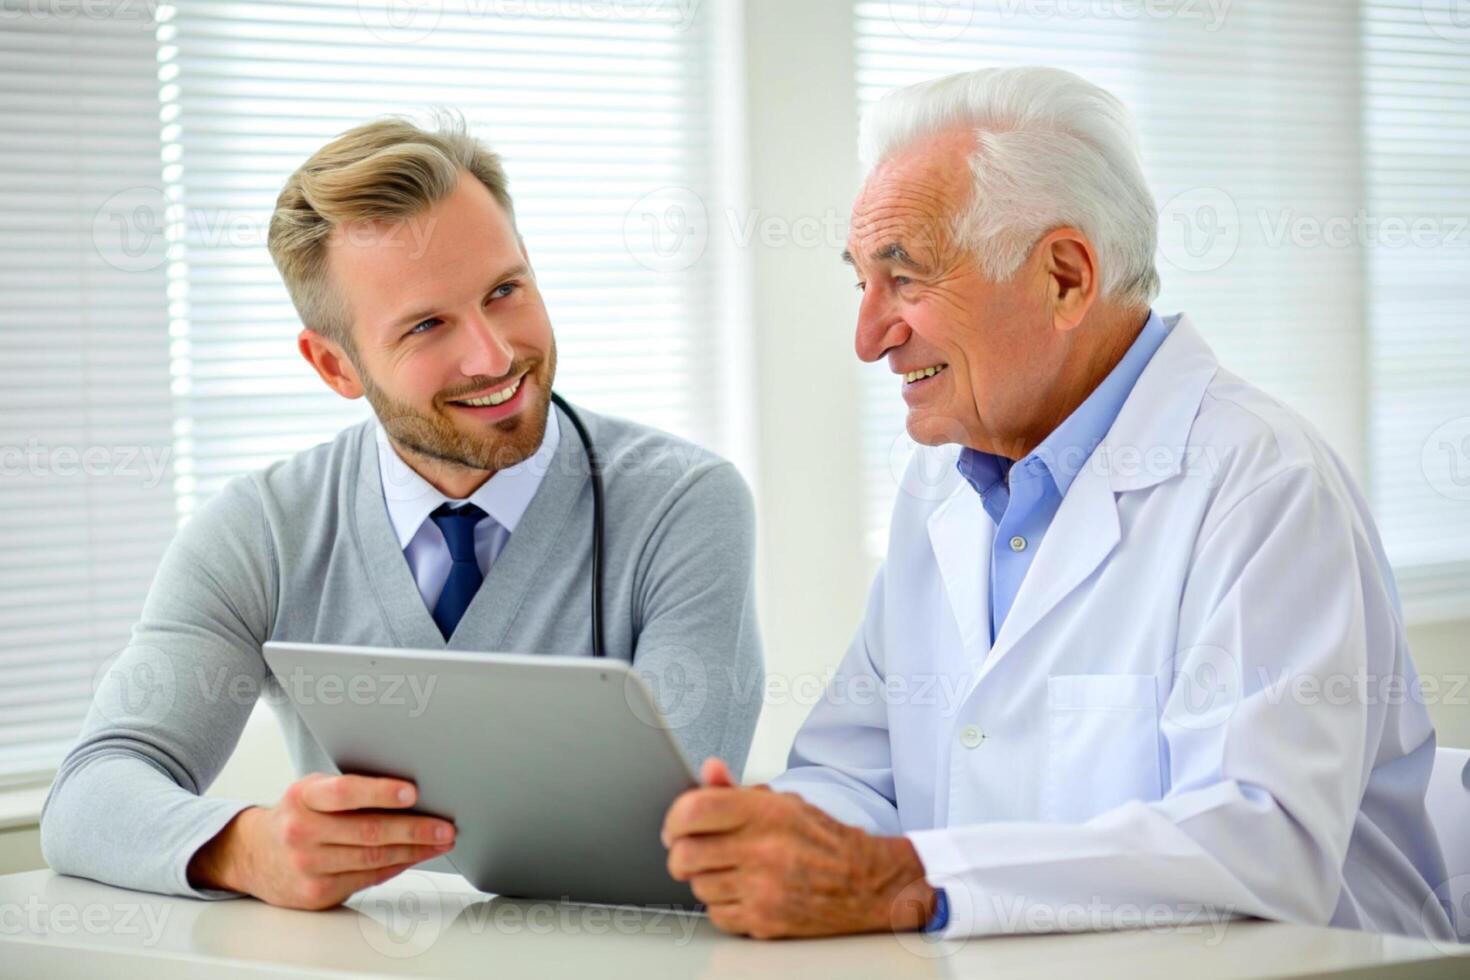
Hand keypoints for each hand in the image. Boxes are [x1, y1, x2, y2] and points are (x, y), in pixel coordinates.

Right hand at [187, 773, 456, 909]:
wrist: (254, 855)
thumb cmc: (298, 815)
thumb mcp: (313, 791)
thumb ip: (349, 790)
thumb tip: (410, 792)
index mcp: (304, 797)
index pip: (345, 793)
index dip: (380, 792)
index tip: (413, 792)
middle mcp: (302, 831)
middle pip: (368, 832)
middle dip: (414, 829)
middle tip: (444, 826)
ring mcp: (308, 866)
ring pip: (373, 859)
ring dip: (414, 851)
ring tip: (440, 841)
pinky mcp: (317, 892)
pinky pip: (368, 878)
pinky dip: (398, 867)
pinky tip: (416, 857)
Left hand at [661, 759, 935, 938]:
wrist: (866, 882)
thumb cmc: (822, 840)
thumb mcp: (784, 803)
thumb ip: (737, 790)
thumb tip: (708, 771)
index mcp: (766, 813)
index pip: (693, 810)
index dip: (674, 818)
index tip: (675, 826)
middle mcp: (763, 850)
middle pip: (684, 855)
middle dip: (680, 853)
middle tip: (689, 851)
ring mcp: (764, 890)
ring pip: (698, 886)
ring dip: (704, 879)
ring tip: (727, 870)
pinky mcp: (765, 921)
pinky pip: (716, 914)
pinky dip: (721, 905)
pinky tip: (740, 891)